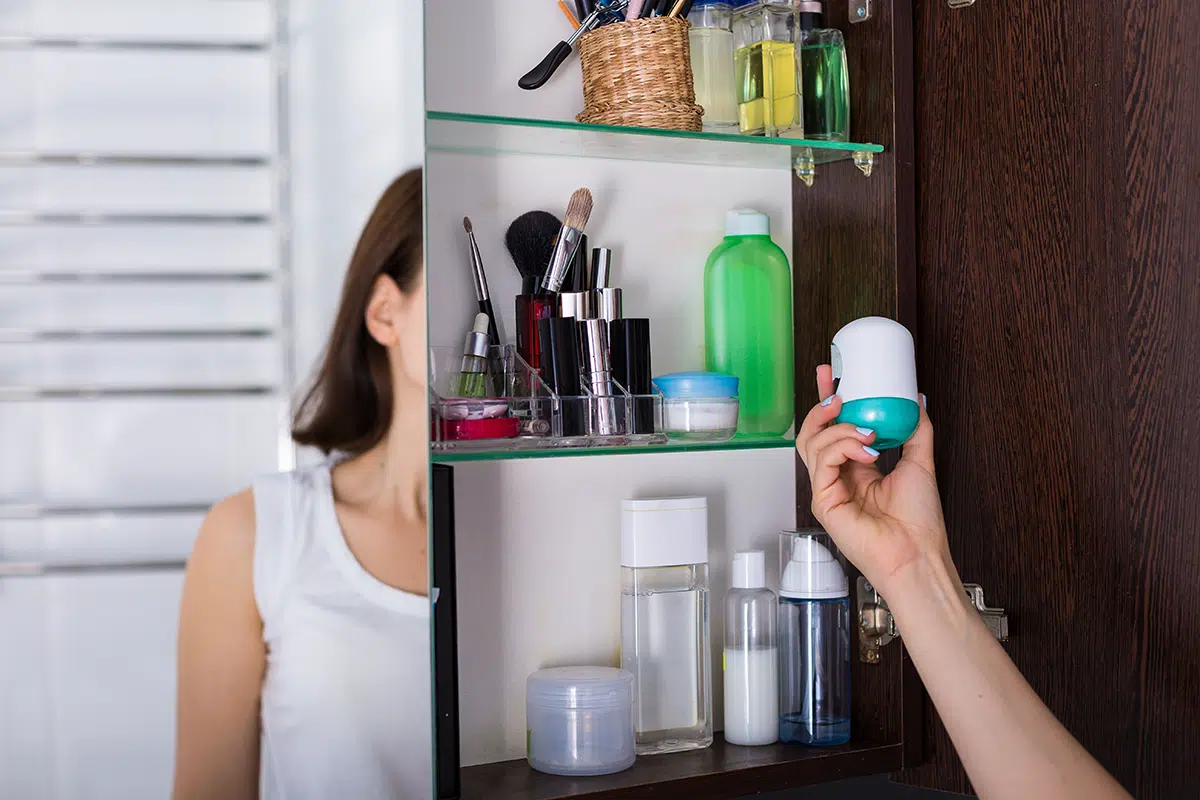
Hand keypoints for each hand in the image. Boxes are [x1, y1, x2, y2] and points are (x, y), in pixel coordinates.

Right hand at [796, 365, 949, 595]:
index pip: (833, 428)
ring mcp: (827, 490)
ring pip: (814, 443)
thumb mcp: (920, 463)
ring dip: (839, 428)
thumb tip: (917, 400)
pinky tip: (867, 450)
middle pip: (813, 433)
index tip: (833, 374)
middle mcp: (837, 478)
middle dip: (821, 405)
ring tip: (866, 429)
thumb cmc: (918, 522)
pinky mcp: (823, 501)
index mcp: (855, 469)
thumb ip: (916, 430)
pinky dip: (843, 448)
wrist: (917, 554)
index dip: (828, 401)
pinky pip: (822, 462)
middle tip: (837, 390)